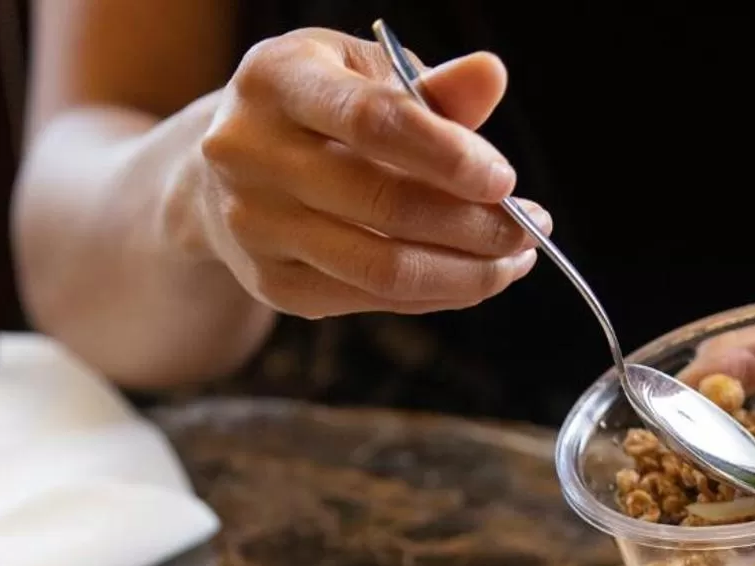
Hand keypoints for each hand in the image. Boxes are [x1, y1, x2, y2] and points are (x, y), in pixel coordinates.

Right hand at [183, 29, 544, 319]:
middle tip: (531, 228)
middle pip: (383, 204)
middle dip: (474, 225)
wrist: (223, 172)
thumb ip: (428, 87)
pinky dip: (433, 295)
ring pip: (380, 268)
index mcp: (276, 80)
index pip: (372, 121)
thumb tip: (492, 77)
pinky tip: (470, 277)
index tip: (505, 180)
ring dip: (465, 273)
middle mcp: (250, 154)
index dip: (447, 155)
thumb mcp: (361, 76)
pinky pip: (369, 300)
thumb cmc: (316, 112)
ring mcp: (254, 227)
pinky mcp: (270, 285)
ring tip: (513, 260)